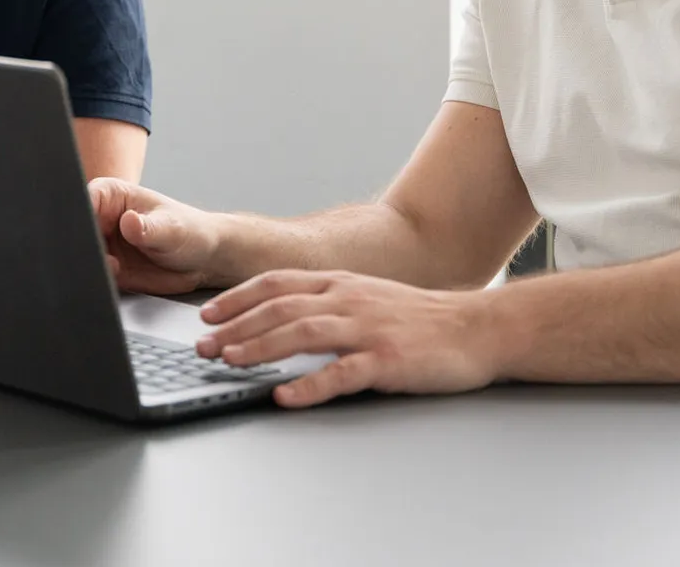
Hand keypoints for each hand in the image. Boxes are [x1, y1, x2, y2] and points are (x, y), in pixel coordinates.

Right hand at [89, 177, 220, 294]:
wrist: (203, 260)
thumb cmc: (189, 231)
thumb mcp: (171, 228)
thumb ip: (148, 227)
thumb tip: (128, 222)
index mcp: (112, 195)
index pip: (84, 200)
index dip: (81, 214)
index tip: (89, 230)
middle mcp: (102, 219)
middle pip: (76, 231)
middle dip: (81, 245)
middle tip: (102, 254)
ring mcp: (103, 245)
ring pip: (81, 257)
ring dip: (88, 266)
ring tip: (115, 268)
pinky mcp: (107, 270)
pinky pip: (93, 277)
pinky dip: (97, 281)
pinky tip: (114, 280)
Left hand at [195, 270, 501, 407]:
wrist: (476, 327)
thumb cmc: (419, 318)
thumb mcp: (367, 296)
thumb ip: (327, 302)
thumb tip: (279, 317)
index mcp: (341, 283)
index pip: (276, 282)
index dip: (237, 297)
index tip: (207, 313)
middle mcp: (349, 299)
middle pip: (280, 307)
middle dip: (236, 325)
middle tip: (203, 345)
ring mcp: (368, 328)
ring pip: (302, 332)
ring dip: (260, 347)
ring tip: (230, 361)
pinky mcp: (388, 360)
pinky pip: (341, 373)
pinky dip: (309, 385)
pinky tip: (286, 396)